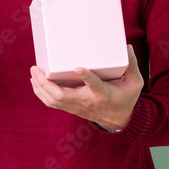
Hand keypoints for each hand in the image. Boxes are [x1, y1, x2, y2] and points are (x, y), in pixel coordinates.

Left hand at [29, 45, 143, 130]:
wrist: (120, 120)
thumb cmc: (126, 98)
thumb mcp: (135, 83)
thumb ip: (132, 65)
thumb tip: (127, 47)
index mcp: (103, 93)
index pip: (95, 85)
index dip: (87, 77)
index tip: (79, 68)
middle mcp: (87, 101)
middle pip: (62, 96)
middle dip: (45, 83)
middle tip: (36, 69)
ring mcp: (77, 107)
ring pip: (54, 101)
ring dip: (40, 88)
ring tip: (33, 73)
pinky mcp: (71, 108)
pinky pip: (53, 103)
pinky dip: (42, 94)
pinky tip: (36, 83)